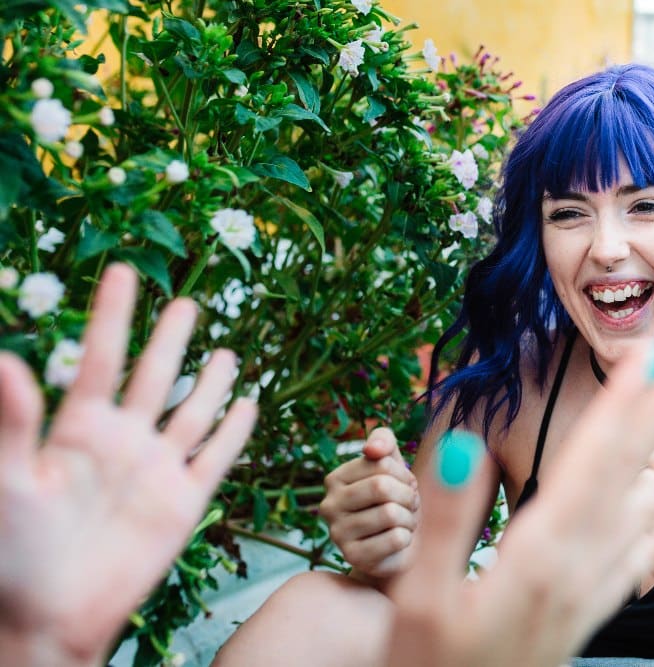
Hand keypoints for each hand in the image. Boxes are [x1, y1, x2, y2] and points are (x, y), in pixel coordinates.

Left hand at [0, 264, 256, 666]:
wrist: (50, 617)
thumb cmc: (12, 554)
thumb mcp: (8, 482)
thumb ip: (12, 422)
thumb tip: (4, 358)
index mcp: (78, 429)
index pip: (102, 357)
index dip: (114, 314)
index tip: (124, 271)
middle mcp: (122, 441)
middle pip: (155, 376)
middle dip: (170, 338)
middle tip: (188, 302)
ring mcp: (156, 470)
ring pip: (191, 412)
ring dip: (209, 382)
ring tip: (226, 350)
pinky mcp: (183, 502)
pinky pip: (214, 458)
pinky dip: (233, 432)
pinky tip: (246, 406)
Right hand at [320, 427, 419, 579]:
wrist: (395, 546)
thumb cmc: (394, 499)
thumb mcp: (391, 464)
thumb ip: (383, 441)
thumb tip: (372, 448)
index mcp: (335, 478)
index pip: (381, 463)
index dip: (403, 474)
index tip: (404, 484)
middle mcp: (329, 505)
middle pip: (382, 487)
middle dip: (407, 495)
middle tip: (409, 504)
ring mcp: (338, 534)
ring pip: (391, 514)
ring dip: (409, 518)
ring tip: (404, 522)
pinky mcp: (353, 557)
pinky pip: (395, 539)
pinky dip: (407, 538)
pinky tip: (399, 540)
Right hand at [387, 341, 653, 666]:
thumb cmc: (430, 663)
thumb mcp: (418, 597)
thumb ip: (444, 523)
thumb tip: (461, 446)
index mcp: (537, 556)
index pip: (588, 462)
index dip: (620, 405)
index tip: (651, 357)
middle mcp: (577, 569)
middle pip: (627, 476)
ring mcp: (590, 592)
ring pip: (647, 521)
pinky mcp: (590, 611)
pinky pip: (642, 566)